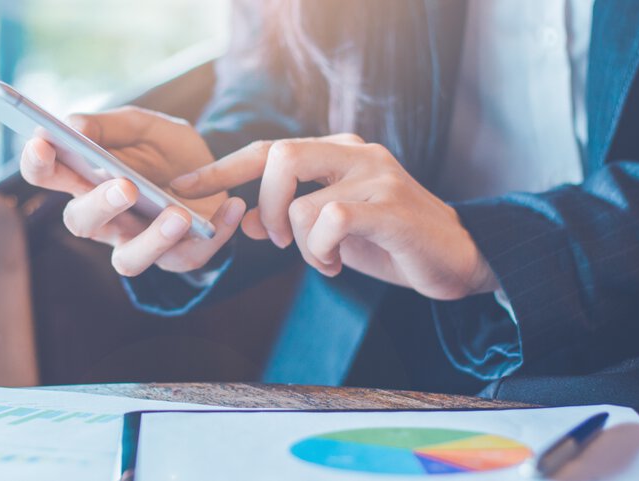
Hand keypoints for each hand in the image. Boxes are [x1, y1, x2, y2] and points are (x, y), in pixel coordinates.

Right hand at [19, 106, 244, 275]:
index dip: (38, 163)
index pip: (48, 175)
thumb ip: (110, 125)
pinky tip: (231, 206)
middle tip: (124, 186)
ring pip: (128, 259)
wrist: (218, 171)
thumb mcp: (144, 126)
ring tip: (178, 215)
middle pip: (81, 222)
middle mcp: (105, 219)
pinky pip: (190, 257)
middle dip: (98, 206)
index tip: (42, 142)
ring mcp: (139, 242)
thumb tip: (74, 125)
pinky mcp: (178, 257)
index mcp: (86, 180)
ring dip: (152, 240)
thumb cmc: (168, 152)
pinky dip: (215, 233)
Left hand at [170, 134, 499, 299]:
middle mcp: (355, 153)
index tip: (181, 186)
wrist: (457, 259)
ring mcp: (375, 176)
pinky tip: (338, 266)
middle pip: (279, 154)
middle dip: (264, 204)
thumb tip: (247, 220)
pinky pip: (330, 222)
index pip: (268, 150)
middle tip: (278, 240)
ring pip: (302, 203)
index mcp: (337, 152)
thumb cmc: (391, 241)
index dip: (221, 168)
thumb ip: (292, 219)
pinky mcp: (390, 206)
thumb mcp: (333, 230)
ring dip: (302, 246)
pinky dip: (322, 253)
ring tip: (325, 260)